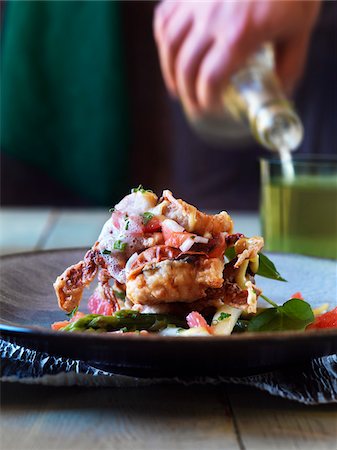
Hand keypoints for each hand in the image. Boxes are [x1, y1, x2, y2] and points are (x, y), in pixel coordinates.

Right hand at [154, 0, 320, 114]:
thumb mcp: (300, 29)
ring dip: (169, 71)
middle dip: (187, 93)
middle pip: (186, 67)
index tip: (209, 109)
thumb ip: (288, 64)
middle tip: (194, 105)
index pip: (210, 78)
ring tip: (176, 87)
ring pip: (169, 44)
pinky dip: (163, 40)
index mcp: (240, 33)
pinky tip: (171, 53)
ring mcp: (197, 1)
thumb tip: (278, 91)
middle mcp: (212, 18)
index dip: (205, 100)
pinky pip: (165, 17)